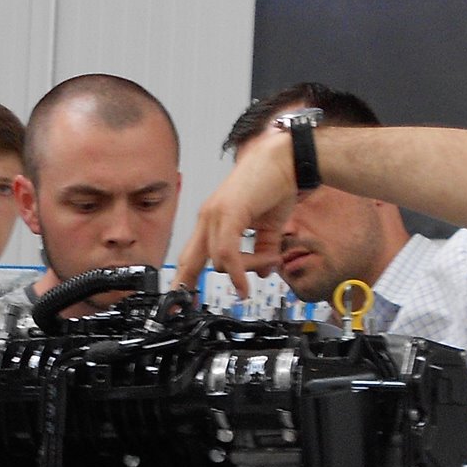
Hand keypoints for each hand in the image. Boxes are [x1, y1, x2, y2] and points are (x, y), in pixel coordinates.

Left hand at [174, 130, 298, 296]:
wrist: (288, 159)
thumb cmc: (277, 185)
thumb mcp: (270, 227)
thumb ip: (264, 250)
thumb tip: (266, 273)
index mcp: (214, 219)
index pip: (193, 253)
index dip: (186, 276)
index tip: (183, 297)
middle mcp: (209, 217)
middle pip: (189, 258)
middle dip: (185, 283)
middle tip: (179, 307)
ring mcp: (216, 214)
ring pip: (217, 260)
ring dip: (244, 271)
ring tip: (268, 263)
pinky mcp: (228, 212)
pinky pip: (226, 251)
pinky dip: (237, 271)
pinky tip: (244, 284)